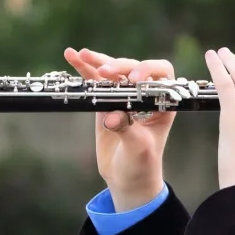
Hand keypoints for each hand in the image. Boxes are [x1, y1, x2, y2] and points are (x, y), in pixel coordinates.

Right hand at [64, 47, 175, 211]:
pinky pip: (95, 82)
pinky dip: (84, 70)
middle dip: (118, 66)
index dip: (148, 70)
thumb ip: (127, 130)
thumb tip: (110, 117)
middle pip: (133, 68)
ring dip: (97, 62)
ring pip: (113, 72)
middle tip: (104, 72)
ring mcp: (124, 97)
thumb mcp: (138, 148)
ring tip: (80, 55)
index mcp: (163, 103)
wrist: (127, 179)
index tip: (133, 79)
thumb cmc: (142, 164)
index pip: (161, 74)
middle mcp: (144, 95)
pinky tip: (71, 57)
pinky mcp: (106, 102)